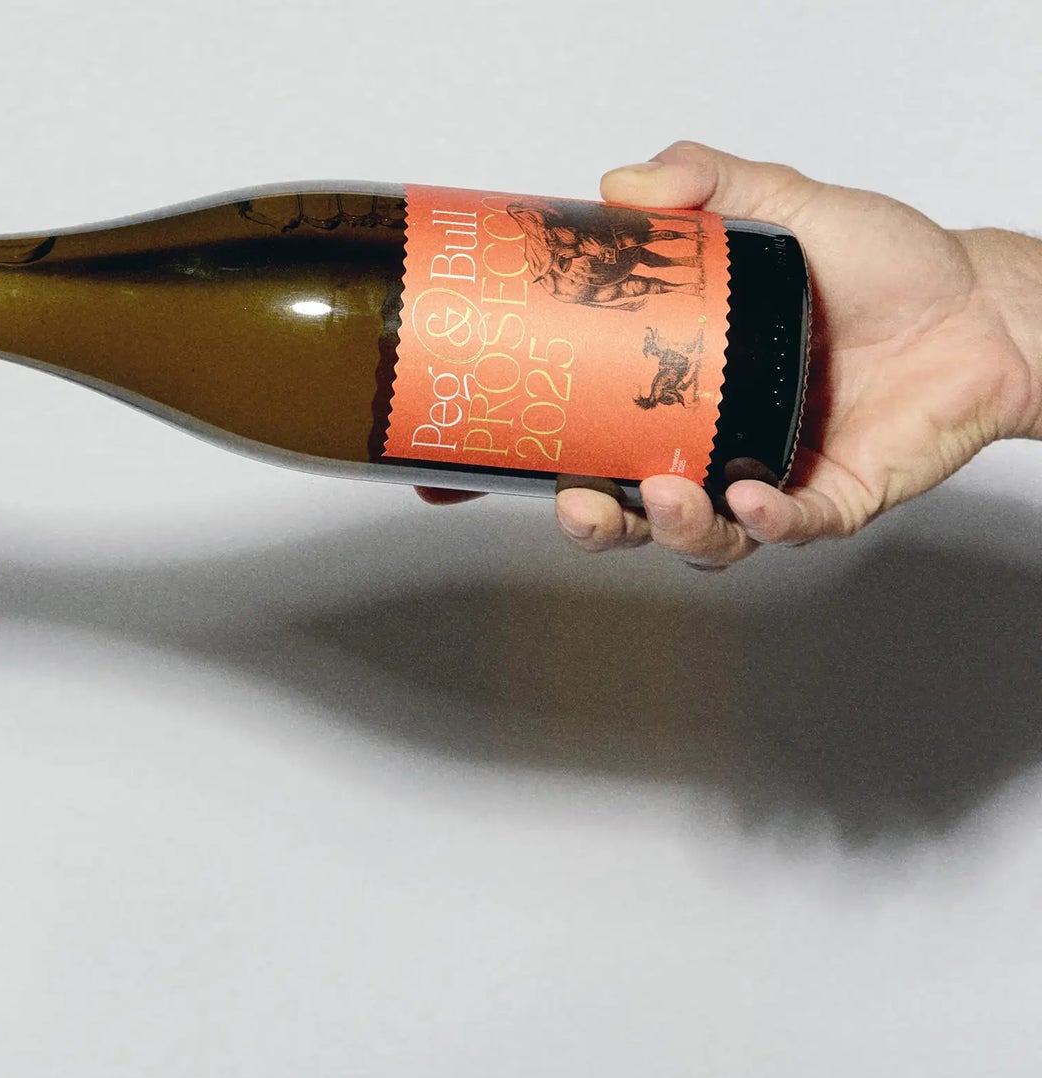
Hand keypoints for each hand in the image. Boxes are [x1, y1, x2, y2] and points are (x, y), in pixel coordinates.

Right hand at [419, 141, 1041, 568]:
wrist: (980, 303)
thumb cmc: (883, 267)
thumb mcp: (781, 207)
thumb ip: (704, 187)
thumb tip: (622, 187)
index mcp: (674, 390)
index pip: (575, 434)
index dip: (511, 464)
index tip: (450, 475)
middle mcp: (710, 443)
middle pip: (623, 508)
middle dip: (589, 521)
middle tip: (571, 505)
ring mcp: (766, 478)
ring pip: (697, 537)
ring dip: (670, 530)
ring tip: (668, 497)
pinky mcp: (832, 500)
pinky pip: (789, 532)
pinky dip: (766, 522)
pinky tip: (754, 499)